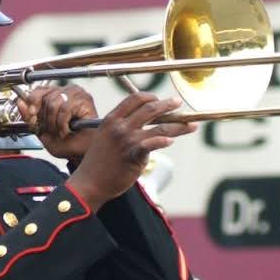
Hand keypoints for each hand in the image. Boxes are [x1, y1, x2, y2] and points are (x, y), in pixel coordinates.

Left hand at [16, 85, 98, 160]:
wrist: (79, 152)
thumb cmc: (64, 141)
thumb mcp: (40, 129)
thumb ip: (29, 116)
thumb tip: (19, 101)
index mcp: (55, 94)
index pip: (38, 90)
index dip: (32, 104)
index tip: (32, 117)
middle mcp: (66, 90)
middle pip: (45, 98)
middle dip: (44, 118)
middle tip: (50, 129)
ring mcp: (77, 93)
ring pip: (53, 104)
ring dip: (53, 123)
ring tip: (58, 131)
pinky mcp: (86, 100)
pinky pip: (65, 109)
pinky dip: (62, 124)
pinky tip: (66, 131)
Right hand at [64, 92, 196, 210]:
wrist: (90, 183)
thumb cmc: (98, 162)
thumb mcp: (104, 137)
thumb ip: (122, 128)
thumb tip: (145, 123)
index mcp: (111, 119)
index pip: (134, 99)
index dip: (150, 96)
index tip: (159, 99)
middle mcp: (120, 127)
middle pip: (150, 108)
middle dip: (168, 104)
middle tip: (178, 104)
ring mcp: (127, 140)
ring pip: (160, 126)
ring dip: (178, 124)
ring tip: (189, 125)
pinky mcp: (134, 155)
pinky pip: (154, 144)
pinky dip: (164, 140)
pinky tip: (171, 141)